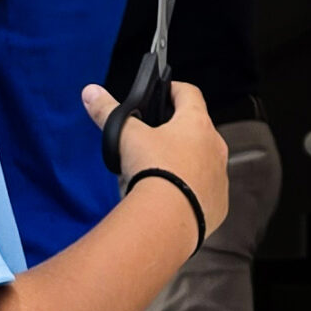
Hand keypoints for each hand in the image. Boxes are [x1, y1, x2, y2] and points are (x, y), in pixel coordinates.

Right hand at [82, 79, 228, 235]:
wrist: (167, 221)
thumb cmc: (153, 171)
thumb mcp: (126, 136)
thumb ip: (108, 112)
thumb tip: (91, 92)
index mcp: (197, 123)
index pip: (189, 93)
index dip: (174, 90)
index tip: (162, 93)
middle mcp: (215, 147)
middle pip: (198, 129)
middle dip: (178, 131)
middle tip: (156, 137)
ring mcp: (220, 177)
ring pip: (204, 162)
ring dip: (187, 161)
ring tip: (162, 170)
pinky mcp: (219, 204)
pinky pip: (206, 191)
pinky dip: (192, 190)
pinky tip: (173, 196)